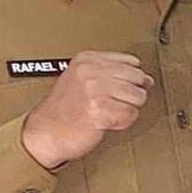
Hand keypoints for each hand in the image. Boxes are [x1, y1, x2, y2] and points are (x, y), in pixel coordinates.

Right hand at [19, 51, 151, 169]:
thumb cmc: (63, 110)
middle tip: (113, 104)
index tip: (123, 87)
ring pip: (138, 96)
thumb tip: (147, 79)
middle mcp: (91, 71)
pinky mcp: (100, 110)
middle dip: (131, 94)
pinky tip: (105, 122)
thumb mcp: (81, 79)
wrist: (44, 132)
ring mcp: (95, 90)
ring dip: (127, 109)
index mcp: (87, 60)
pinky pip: (131, 115)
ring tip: (108, 112)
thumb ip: (112, 74)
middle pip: (138, 78)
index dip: (132, 78)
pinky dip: (122, 122)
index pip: (131, 61)